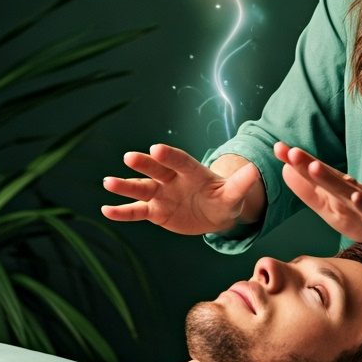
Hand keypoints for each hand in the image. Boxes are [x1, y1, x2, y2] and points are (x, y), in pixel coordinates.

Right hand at [101, 143, 261, 235]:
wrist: (213, 214)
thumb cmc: (225, 199)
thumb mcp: (235, 194)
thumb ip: (241, 183)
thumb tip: (255, 171)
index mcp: (191, 172)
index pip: (180, 161)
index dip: (169, 156)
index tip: (156, 148)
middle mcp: (172, 179)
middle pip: (156, 170)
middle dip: (144, 164)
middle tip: (129, 158)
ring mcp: (161, 194)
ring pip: (141, 189)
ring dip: (125, 186)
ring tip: (108, 182)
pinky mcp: (154, 211)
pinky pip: (136, 211)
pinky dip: (122, 211)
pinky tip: (106, 210)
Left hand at [274, 142, 361, 251]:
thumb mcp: (334, 209)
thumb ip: (310, 193)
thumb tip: (285, 172)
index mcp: (339, 191)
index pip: (316, 174)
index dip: (297, 163)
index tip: (277, 147)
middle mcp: (353, 191)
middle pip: (329, 176)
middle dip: (309, 165)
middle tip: (289, 151)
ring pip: (348, 190)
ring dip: (331, 179)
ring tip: (313, 167)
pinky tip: (356, 197)